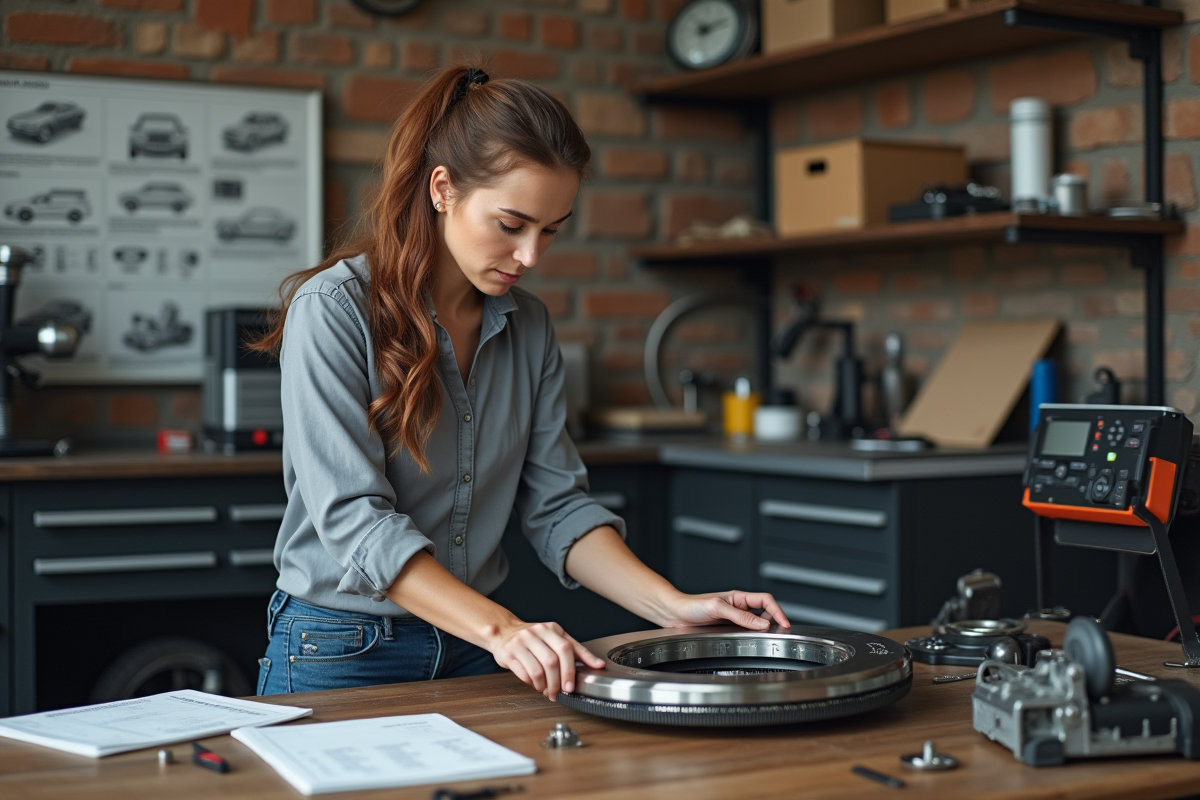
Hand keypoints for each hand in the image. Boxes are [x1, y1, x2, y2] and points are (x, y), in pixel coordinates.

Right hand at [487, 621, 605, 700]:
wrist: (504, 631)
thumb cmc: (534, 638)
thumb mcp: (556, 639)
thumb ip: (576, 651)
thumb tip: (598, 664)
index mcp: (552, 629)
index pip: (567, 649)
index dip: (571, 670)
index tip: (573, 686)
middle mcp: (536, 633)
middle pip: (552, 661)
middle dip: (558, 682)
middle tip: (559, 692)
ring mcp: (521, 642)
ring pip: (538, 670)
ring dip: (544, 685)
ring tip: (546, 690)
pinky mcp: (509, 652)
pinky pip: (524, 673)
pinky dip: (532, 683)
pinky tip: (535, 684)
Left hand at [655, 590, 790, 630]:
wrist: (676, 614)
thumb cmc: (693, 606)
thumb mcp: (718, 608)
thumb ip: (741, 616)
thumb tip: (763, 623)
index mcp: (739, 597)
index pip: (766, 600)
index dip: (778, 611)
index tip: (785, 623)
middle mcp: (739, 607)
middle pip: (765, 611)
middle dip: (774, 620)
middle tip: (778, 633)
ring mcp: (734, 618)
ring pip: (757, 623)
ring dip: (764, 629)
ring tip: (766, 638)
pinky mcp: (728, 628)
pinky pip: (746, 631)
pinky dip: (753, 636)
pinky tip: (752, 641)